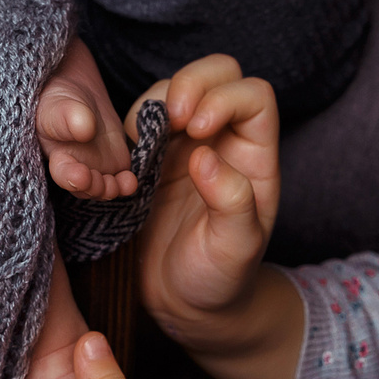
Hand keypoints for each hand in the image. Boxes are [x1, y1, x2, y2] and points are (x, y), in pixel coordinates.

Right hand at [38, 37, 135, 199]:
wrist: (77, 99)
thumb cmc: (59, 103)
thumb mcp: (58, 106)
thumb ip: (69, 117)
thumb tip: (85, 130)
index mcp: (57, 158)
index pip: (62, 173)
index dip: (70, 178)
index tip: (80, 175)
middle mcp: (76, 170)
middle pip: (85, 188)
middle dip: (95, 187)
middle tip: (103, 181)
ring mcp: (97, 170)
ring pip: (105, 188)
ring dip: (113, 189)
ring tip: (125, 183)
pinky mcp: (115, 165)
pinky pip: (122, 180)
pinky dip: (127, 184)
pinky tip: (132, 180)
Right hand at [129, 56, 279, 347]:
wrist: (185, 305)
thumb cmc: (220, 279)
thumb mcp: (236, 249)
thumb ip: (232, 202)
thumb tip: (205, 156)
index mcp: (254, 156)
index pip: (253, 96)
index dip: (224, 99)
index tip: (197, 131)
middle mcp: (221, 140)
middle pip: (217, 73)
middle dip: (189, 82)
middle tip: (169, 119)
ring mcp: (183, 145)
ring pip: (172, 88)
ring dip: (154, 102)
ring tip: (141, 144)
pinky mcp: (148, 156)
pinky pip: (138, 118)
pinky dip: (126, 122)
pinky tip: (124, 155)